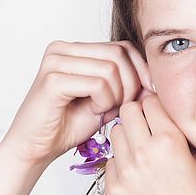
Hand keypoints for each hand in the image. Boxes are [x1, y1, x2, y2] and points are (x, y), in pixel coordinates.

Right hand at [0, 40, 152, 166]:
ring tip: (104, 110)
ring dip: (117, 95)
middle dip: (132, 83)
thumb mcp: (109, 101)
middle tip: (124, 106)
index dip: (141, 69)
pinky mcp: (52, 79)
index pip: (122, 46)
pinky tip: (94, 111)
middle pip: (119, 54)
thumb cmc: (69, 125)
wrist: (37, 148)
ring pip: (110, 69)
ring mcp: (55, 61)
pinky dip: (104, 101)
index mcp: (76, 49)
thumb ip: (129, 86)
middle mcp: (63, 49)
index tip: (148, 92)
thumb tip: (158, 80)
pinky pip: (97, 84)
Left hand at [104, 94, 195, 194]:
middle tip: (150, 127)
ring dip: (129, 135)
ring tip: (143, 150)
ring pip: (116, 132)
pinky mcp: (113, 189)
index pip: (150, 102)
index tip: (162, 115)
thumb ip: (185, 132)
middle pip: (128, 110)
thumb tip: (170, 113)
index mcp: (169, 141)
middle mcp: (143, 152)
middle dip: (139, 115)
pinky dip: (122, 161)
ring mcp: (124, 171)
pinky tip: (139, 174)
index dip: (158, 106)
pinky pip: (111, 160)